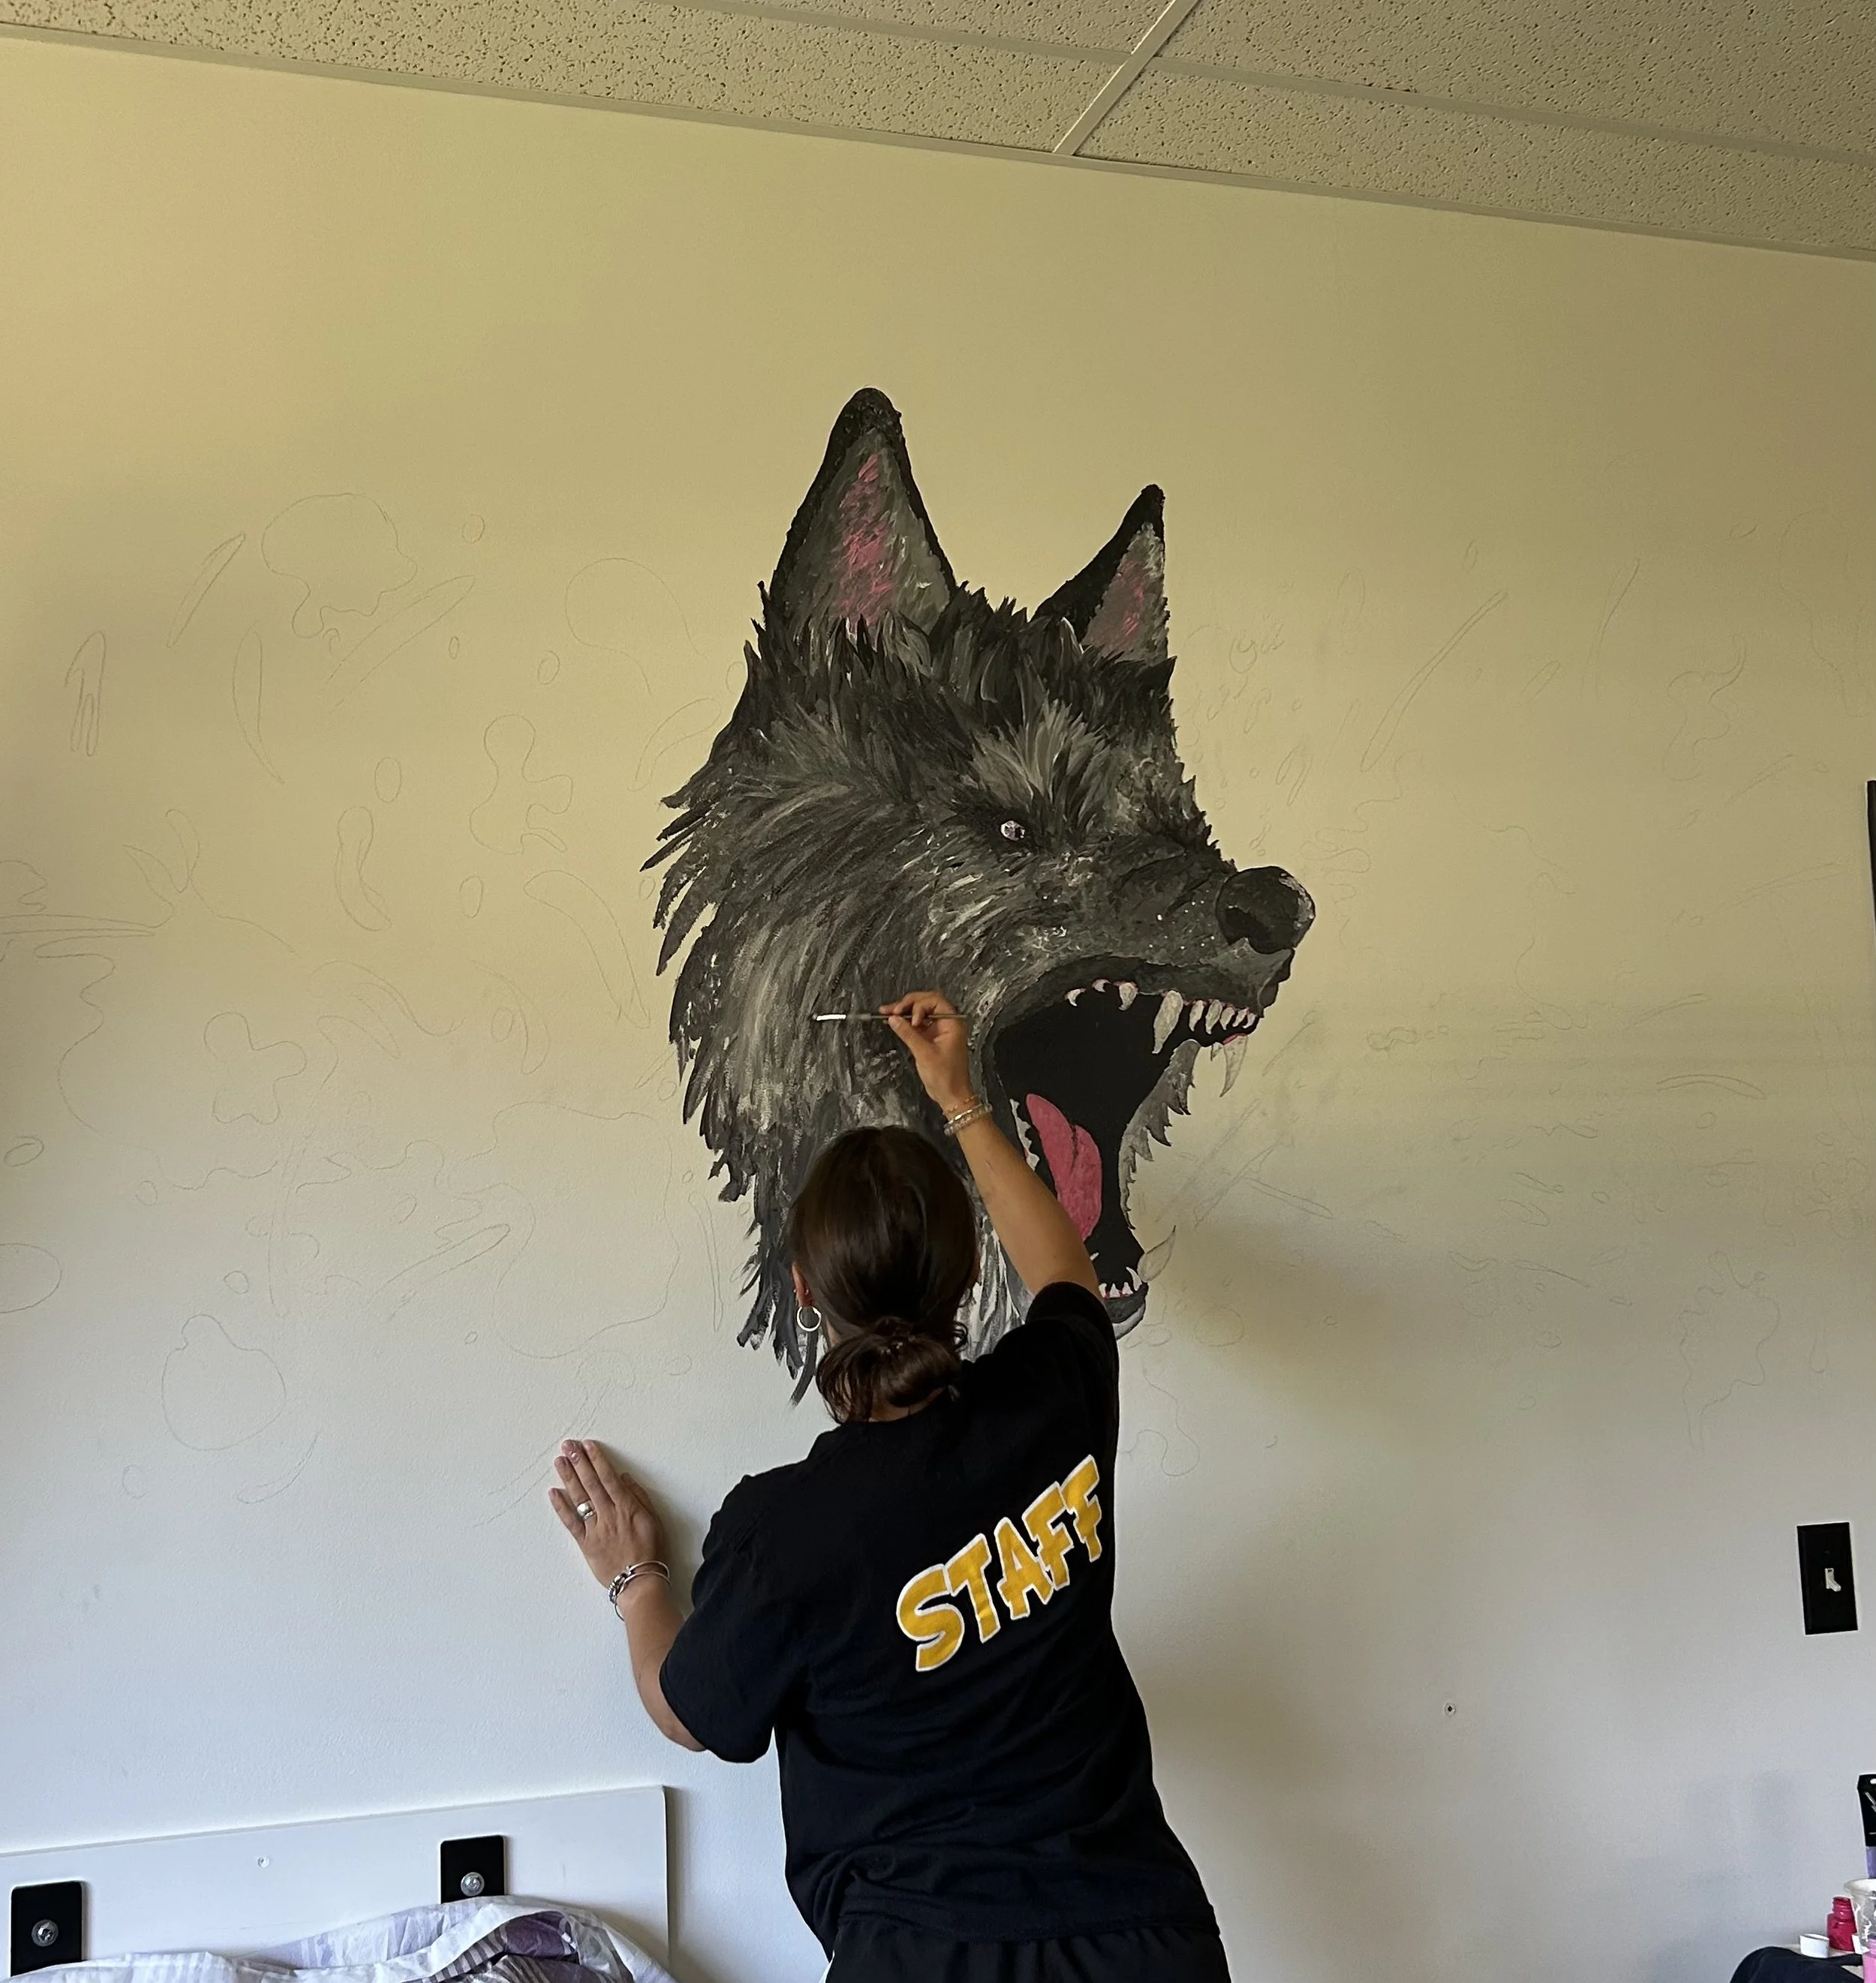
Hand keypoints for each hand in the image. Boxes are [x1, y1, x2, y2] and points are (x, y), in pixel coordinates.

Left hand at [551, 1438, 667, 1587]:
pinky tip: (553, 1492)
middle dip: (579, 1462)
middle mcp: (609, 1514)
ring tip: (560, 1461)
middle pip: (591, 1483)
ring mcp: (595, 1528)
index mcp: (627, 1507)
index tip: (587, 1446)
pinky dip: (561, 1507)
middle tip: (568, 1446)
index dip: (597, 1460)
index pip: (608, 1478)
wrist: (639, 1581)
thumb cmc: (650, 1551)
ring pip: (579, 1499)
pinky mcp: (585, 1543)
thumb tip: (624, 1478)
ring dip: (568, 1478)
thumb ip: (639, 1497)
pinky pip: (571, 1522)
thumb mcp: (654, 1520)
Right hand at [882, 991, 973, 1114]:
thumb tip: (893, 1018)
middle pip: (927, 1003)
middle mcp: (947, 1023)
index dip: (919, 1004)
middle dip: (908, 1004)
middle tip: (891, 1010)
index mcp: (953, 1023)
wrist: (952, 1095)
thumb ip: (908, 1033)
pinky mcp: (932, 1038)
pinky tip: (894, 1021)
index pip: (935, 1000)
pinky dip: (907, 1022)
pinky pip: (918, 1024)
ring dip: (905, 1012)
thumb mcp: (924, 1053)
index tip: (907, 1016)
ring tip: (886, 1012)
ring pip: (921, 1013)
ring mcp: (939, 1030)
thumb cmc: (945, 1076)